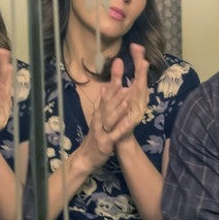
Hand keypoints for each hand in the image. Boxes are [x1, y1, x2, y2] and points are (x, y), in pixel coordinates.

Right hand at [80, 46, 147, 165]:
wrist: (87, 157)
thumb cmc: (97, 136)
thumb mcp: (101, 118)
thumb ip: (105, 104)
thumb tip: (108, 88)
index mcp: (100, 111)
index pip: (107, 92)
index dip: (113, 78)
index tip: (119, 62)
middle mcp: (100, 117)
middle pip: (108, 100)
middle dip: (116, 85)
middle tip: (124, 72)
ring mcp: (102, 129)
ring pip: (110, 115)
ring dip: (119, 104)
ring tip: (127, 92)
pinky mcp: (106, 142)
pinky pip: (115, 132)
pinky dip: (122, 125)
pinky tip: (130, 120)